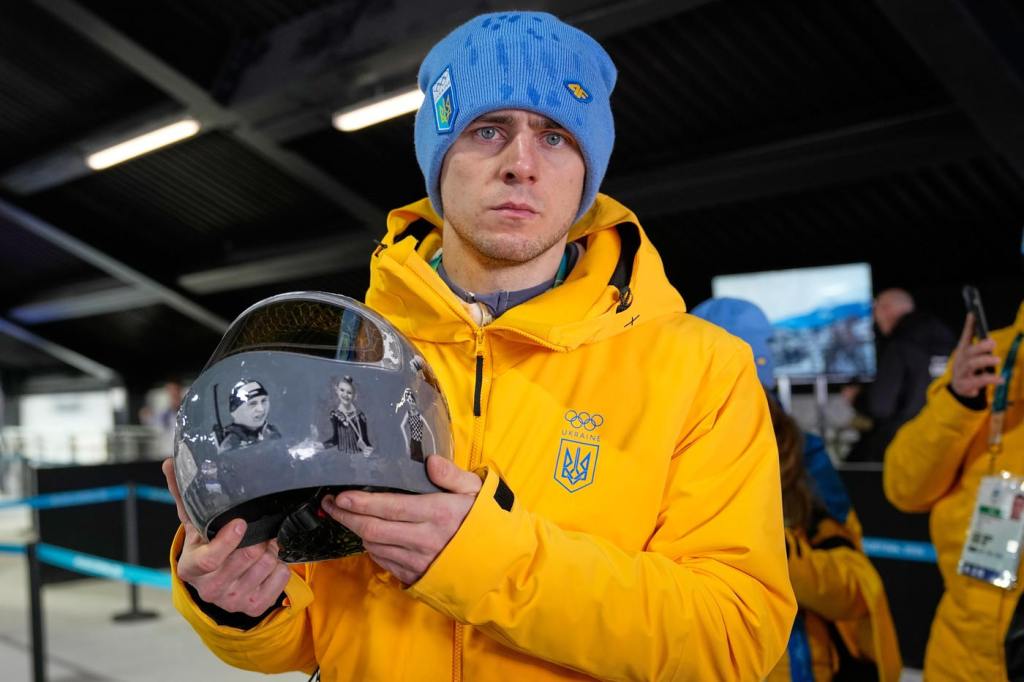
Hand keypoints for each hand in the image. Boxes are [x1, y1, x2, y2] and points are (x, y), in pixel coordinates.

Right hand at [161, 459, 290, 615]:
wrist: (217, 585)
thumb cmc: (206, 549)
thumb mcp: (195, 526)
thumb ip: (184, 496)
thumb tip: (169, 463)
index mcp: (191, 568)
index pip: (209, 559)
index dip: (228, 541)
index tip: (241, 523)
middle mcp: (210, 588)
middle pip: (247, 556)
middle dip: (260, 537)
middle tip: (261, 528)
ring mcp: (233, 601)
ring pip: (267, 564)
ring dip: (272, 549)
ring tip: (264, 544)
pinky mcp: (254, 607)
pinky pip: (281, 578)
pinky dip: (281, 566)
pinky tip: (269, 561)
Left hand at [320, 455, 481, 584]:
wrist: (502, 567)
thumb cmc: (487, 522)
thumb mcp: (477, 491)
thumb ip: (452, 475)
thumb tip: (429, 461)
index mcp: (437, 513)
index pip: (389, 507)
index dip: (360, 503)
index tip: (340, 495)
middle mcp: (424, 539)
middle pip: (373, 529)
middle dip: (346, 517)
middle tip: (330, 504)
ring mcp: (418, 561)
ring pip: (375, 546)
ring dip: (358, 531)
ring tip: (348, 516)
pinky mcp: (416, 577)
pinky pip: (384, 562)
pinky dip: (373, 548)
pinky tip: (372, 536)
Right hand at [950, 313, 1002, 398]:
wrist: (958, 387)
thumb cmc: (969, 368)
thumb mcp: (972, 356)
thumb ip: (981, 347)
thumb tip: (990, 337)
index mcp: (963, 351)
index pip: (965, 336)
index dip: (969, 325)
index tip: (973, 314)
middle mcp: (960, 360)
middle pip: (969, 351)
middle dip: (981, 346)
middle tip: (993, 343)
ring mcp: (961, 372)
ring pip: (971, 364)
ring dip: (985, 360)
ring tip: (998, 360)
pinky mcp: (964, 384)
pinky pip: (978, 381)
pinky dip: (991, 379)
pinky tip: (1001, 379)